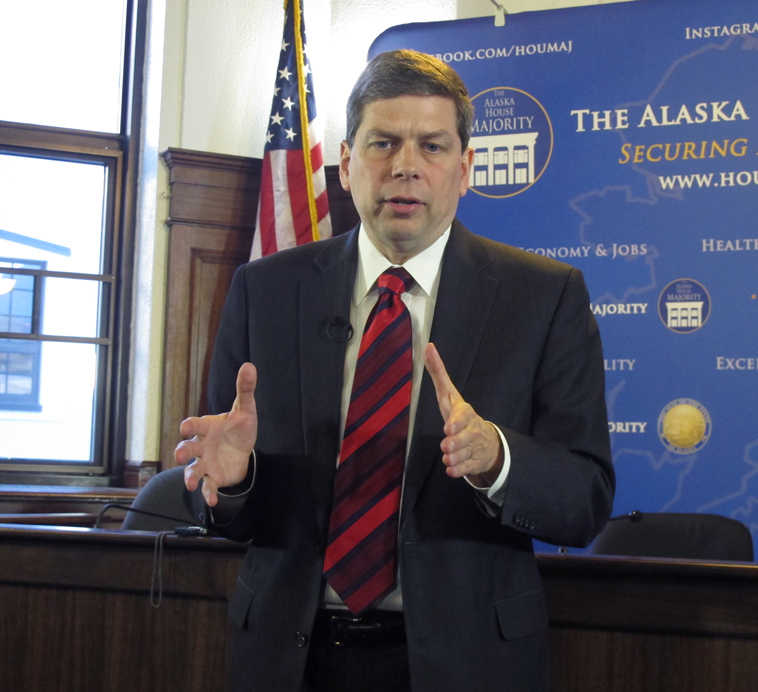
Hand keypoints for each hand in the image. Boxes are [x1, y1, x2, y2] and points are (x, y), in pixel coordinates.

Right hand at [175, 362, 257, 506]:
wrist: (244, 449)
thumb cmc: (239, 427)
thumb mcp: (245, 409)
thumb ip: (245, 389)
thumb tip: (250, 365)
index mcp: (207, 427)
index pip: (193, 425)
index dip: (189, 426)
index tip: (187, 428)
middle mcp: (201, 445)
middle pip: (186, 448)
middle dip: (182, 451)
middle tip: (182, 455)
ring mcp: (205, 462)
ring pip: (192, 471)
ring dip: (190, 477)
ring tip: (192, 485)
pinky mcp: (213, 477)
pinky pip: (208, 487)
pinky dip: (208, 494)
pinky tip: (212, 502)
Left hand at [424, 343, 502, 484]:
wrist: (485, 439)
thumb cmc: (460, 414)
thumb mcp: (449, 392)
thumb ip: (438, 371)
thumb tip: (428, 346)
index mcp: (465, 412)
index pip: (464, 415)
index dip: (457, 422)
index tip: (448, 428)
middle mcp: (472, 429)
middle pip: (465, 438)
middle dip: (455, 443)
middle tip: (445, 446)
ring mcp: (474, 446)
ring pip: (464, 454)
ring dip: (454, 458)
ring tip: (448, 457)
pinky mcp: (474, 461)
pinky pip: (467, 469)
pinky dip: (458, 470)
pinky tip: (451, 469)